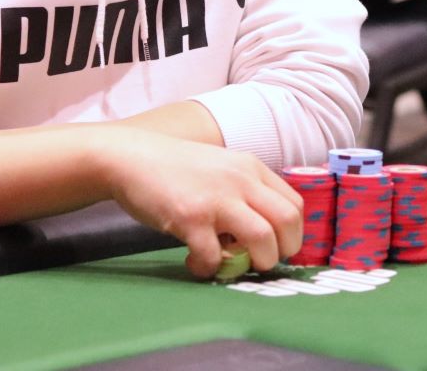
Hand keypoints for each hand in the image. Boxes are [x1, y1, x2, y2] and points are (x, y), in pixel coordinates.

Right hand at [96, 128, 303, 278]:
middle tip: (261, 262)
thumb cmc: (177, 169)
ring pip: (262, 239)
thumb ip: (245, 192)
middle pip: (287, 222)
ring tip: (233, 265)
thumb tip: (265, 234)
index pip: (294, 205)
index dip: (292, 234)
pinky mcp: (190, 217)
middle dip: (281, 252)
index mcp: (252, 169)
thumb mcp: (223, 169)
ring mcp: (217, 199)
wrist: (132, 158)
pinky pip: (213, 255)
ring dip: (254, 263)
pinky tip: (195, 262)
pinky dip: (209, 268)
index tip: (277, 249)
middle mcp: (241, 181)